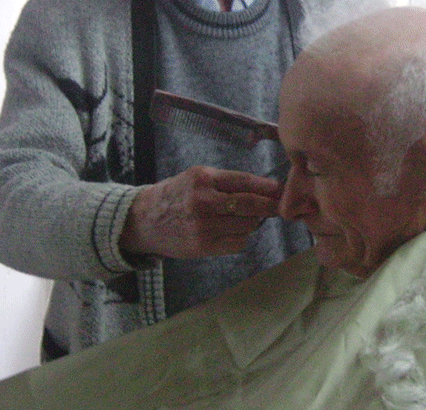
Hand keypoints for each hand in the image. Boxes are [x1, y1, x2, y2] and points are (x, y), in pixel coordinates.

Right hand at [120, 166, 281, 258]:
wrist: (144, 220)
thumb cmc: (176, 195)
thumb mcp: (197, 178)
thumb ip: (227, 182)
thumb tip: (266, 189)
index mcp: (203, 179)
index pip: (245, 181)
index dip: (267, 187)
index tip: (280, 190)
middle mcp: (203, 201)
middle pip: (250, 205)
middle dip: (270, 205)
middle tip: (281, 206)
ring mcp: (203, 226)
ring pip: (247, 225)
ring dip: (252, 222)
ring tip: (243, 218)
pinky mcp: (203, 246)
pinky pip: (238, 243)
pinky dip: (241, 237)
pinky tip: (231, 231)